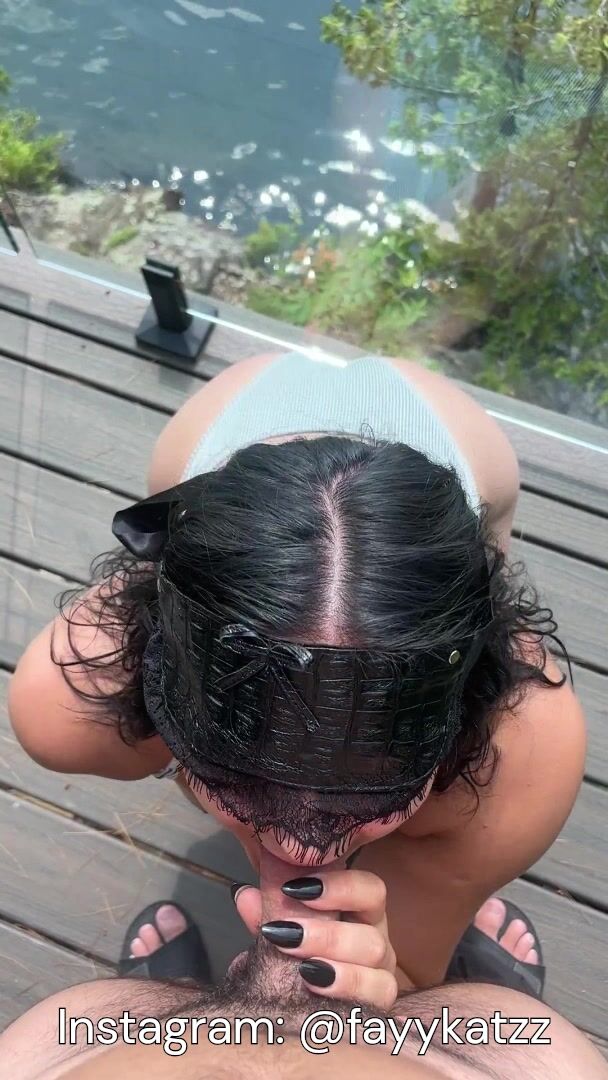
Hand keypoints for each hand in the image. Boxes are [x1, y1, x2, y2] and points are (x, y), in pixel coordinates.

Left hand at [234, 869, 397, 1010]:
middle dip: (327, 935)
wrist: (295, 1013)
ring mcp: (380, 977)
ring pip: (379, 966)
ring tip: (303, 970)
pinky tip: (316, 988)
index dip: (338, 886)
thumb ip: (269, 913)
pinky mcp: (377, 1007)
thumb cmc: (293, 961)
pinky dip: (348, 990)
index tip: (293, 889)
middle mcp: (376, 943)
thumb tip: (245, 895)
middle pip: (374, 936)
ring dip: (339, 969)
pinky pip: (379, 1000)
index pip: (370, 890)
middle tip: (286, 936)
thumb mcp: (279, 933)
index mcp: (360, 914)